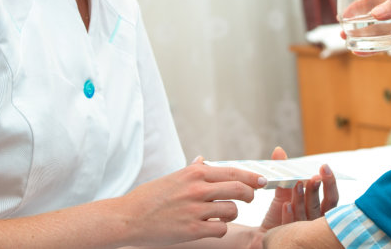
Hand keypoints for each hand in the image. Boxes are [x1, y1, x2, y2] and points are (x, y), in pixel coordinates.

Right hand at [113, 157, 265, 246]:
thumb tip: (203, 160)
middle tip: (249, 198)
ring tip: (221, 215)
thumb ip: (191, 170)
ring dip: (231, 214)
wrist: (128, 218)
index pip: (233, 172)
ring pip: (232, 210)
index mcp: (194, 173)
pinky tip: (210, 227)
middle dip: (250, 195)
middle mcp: (197, 189)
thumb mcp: (171, 178)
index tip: (262, 181)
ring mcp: (195, 210)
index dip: (252, 177)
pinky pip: (221, 229)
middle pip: (240, 189)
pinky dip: (219, 229)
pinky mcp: (192, 229)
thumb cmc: (149, 198)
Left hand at [259, 147, 338, 229]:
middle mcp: (317, 225)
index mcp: (320, 212)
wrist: (262, 236)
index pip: (331, 199)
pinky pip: (292, 229)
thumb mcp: (282, 193)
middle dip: (317, 191)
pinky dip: (290, 216)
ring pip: (307, 217)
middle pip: (323, 208)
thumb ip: (284, 174)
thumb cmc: (279, 215)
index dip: (330, 183)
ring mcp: (307, 236)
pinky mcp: (292, 242)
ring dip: (302, 199)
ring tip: (297, 185)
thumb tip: (279, 150)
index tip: (324, 167)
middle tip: (314, 177)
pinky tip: (286, 205)